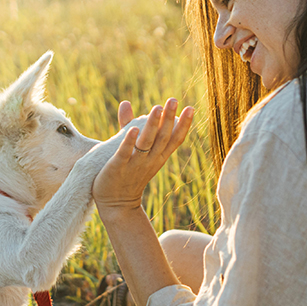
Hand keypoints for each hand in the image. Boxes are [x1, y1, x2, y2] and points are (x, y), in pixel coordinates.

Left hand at [92, 98, 193, 212]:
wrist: (116, 205)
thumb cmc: (124, 174)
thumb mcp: (132, 149)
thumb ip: (128, 124)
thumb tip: (125, 102)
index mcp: (158, 157)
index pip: (174, 140)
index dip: (183, 124)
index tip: (190, 108)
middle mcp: (150, 160)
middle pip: (163, 138)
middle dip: (169, 119)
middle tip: (174, 100)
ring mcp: (135, 165)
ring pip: (146, 143)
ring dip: (152, 125)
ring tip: (157, 108)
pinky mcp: (118, 168)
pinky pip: (125, 154)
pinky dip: (130, 142)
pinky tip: (133, 129)